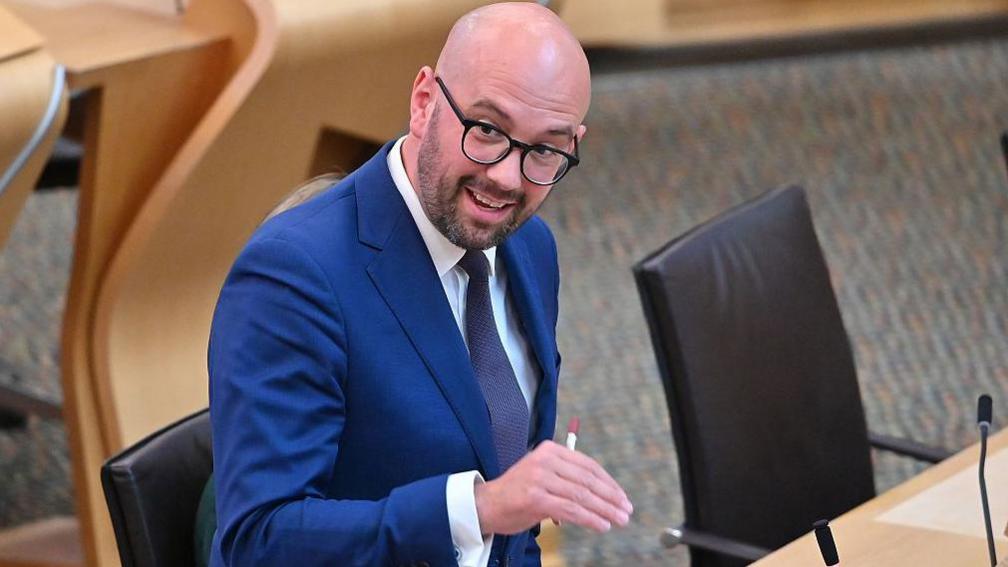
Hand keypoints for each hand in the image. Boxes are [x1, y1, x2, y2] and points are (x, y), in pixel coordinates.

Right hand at [473, 440, 632, 535]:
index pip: (588, 465)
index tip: (622, 497)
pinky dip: (590, 519)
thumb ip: (569, 478)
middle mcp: (545, 460)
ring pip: (582, 496)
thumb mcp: (544, 476)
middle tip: (626, 510)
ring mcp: (540, 478)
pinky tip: (602, 525)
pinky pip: (571, 509)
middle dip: (611, 497)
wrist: (486, 505)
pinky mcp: (536, 498)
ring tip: (619, 520)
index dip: (608, 482)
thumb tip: (604, 493)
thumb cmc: (518, 493)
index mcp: (550, 450)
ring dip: (605, 510)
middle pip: (588, 480)